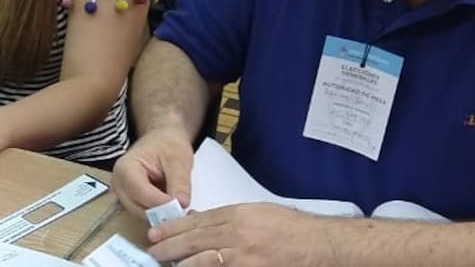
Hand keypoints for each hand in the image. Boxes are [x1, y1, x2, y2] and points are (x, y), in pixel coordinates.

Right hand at [111, 127, 194, 216]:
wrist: (162, 140)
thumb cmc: (167, 144)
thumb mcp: (178, 159)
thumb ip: (180, 182)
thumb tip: (182, 203)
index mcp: (125, 168)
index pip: (141, 193)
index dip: (162, 203)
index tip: (182, 206)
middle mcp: (119, 184)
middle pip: (139, 209)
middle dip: (162, 213)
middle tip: (183, 211)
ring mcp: (123, 195)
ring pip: (142, 215)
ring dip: (161, 216)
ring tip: (180, 208)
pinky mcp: (131, 202)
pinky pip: (145, 215)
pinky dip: (160, 215)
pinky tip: (172, 208)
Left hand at [148, 202, 333, 266]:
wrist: (321, 244)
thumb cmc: (293, 228)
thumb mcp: (258, 212)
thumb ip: (231, 217)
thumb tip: (202, 221)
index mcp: (238, 215)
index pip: (197, 221)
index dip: (174, 228)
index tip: (157, 232)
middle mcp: (237, 234)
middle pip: (194, 240)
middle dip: (170, 246)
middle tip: (153, 250)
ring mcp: (243, 257)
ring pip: (202, 261)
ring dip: (182, 264)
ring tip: (167, 265)